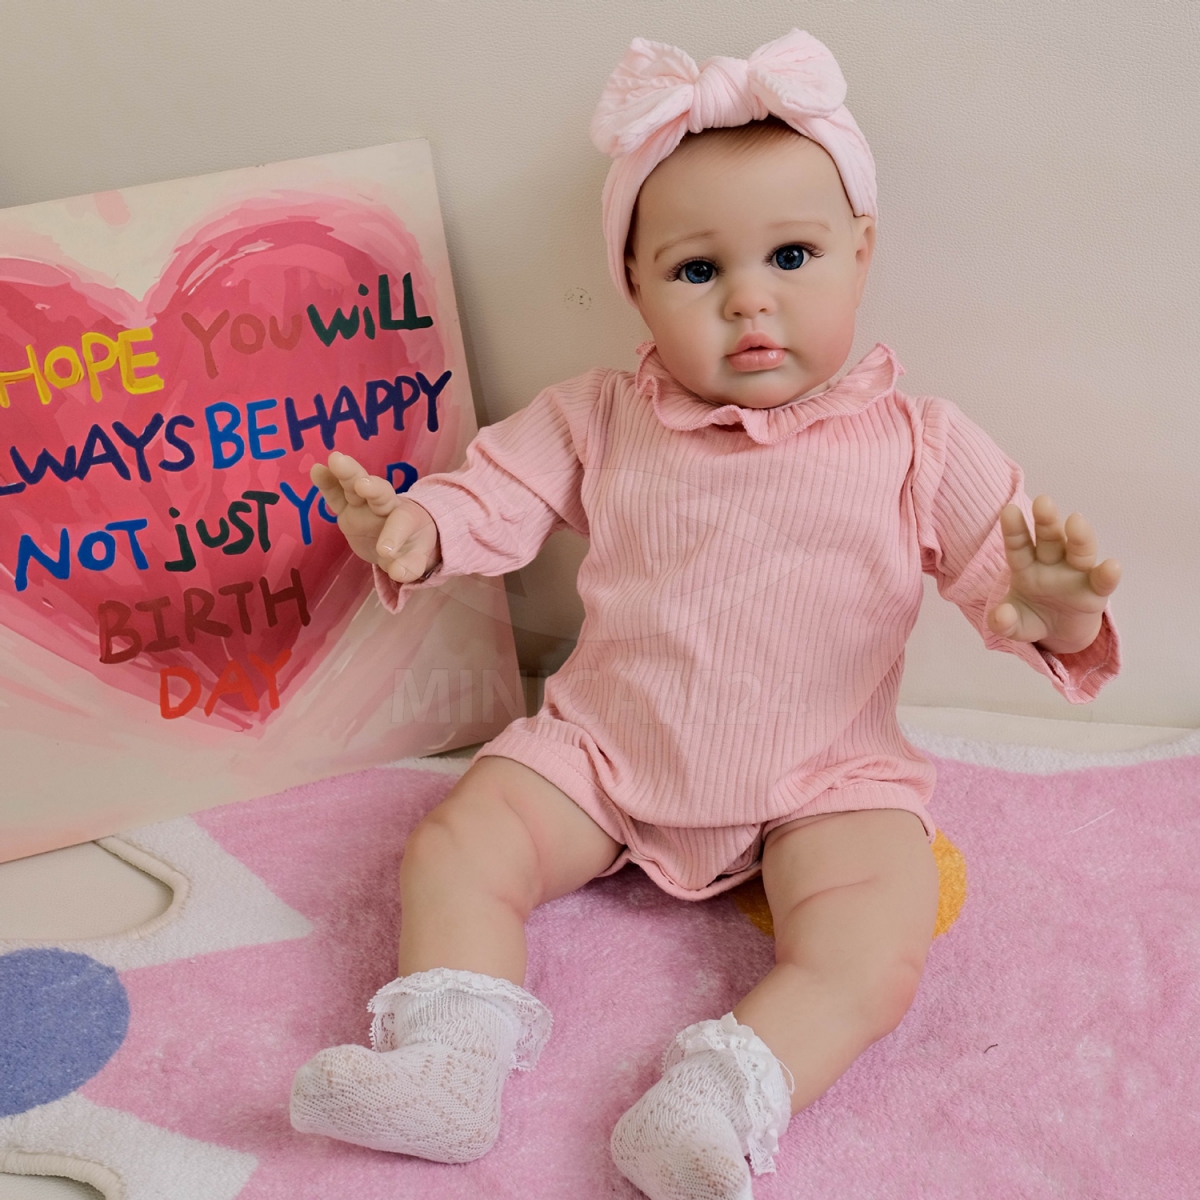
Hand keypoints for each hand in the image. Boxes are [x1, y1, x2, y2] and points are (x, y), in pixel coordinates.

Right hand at [310, 451, 441, 582]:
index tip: (385, 551)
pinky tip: (317, 470)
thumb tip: (398, 573)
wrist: (402, 539)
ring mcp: (364, 505)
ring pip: (355, 487)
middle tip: (362, 484)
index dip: (394, 536)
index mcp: (407, 519)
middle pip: (381, 493)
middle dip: (371, 488)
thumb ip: (409, 566)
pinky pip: (336, 495)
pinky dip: (328, 482)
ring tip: (335, 460)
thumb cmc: (412, 547)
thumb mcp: (415, 560)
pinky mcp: (346, 509)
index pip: (401, 524)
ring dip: (347, 474)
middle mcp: (385, 506)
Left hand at [987, 494, 1120, 654]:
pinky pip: (1102, 581)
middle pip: (1049, 539)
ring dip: (1078, 537)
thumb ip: (1004, 621)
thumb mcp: (1013, 625)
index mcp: (1025, 566)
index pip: (1018, 545)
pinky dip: (1108, 574)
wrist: (1059, 633)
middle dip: (1047, 520)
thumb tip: (1000, 618)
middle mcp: (1051, 563)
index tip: (1008, 510)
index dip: (1014, 529)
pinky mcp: (1096, 591)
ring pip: (1078, 551)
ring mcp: (1076, 574)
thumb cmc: (1032, 617)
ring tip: (1076, 521)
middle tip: (1042, 501)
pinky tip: (1112, 566)